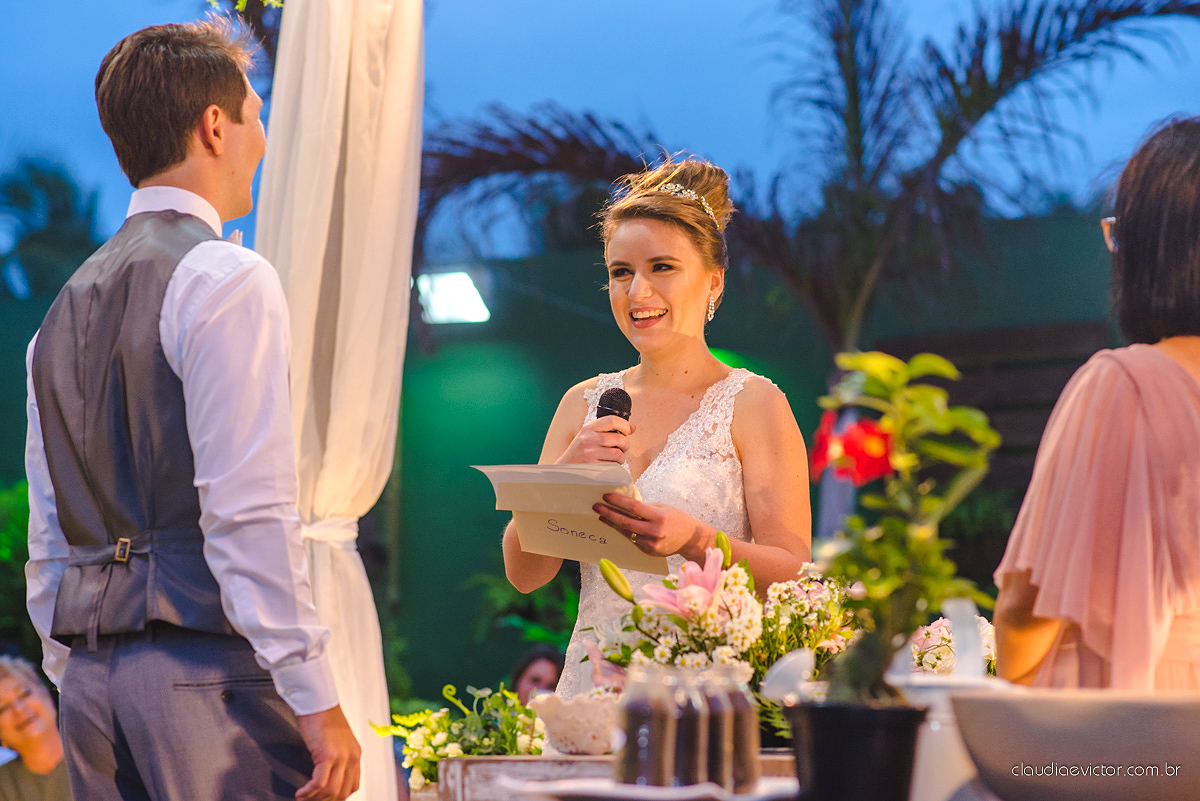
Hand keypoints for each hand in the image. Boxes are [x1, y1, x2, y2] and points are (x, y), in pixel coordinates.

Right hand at [295, 705, 361, 800]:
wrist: (318, 702)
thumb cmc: (323, 719)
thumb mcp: (338, 741)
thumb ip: (339, 757)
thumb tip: (328, 777)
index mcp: (356, 754)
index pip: (352, 786)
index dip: (337, 796)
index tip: (323, 798)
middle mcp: (352, 757)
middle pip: (342, 792)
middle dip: (325, 800)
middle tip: (311, 800)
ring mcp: (341, 757)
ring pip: (331, 790)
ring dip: (315, 798)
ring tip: (303, 798)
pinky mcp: (328, 755)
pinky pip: (319, 783)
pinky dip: (308, 791)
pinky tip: (300, 792)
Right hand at [556, 416, 633, 464]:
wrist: (563, 470)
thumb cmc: (579, 453)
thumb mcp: (588, 436)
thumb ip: (608, 430)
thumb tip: (632, 427)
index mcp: (588, 428)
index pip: (612, 420)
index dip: (625, 425)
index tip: (628, 431)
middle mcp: (589, 439)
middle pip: (620, 439)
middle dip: (625, 445)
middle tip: (620, 449)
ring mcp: (591, 454)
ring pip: (619, 454)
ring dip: (620, 458)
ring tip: (612, 459)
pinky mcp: (593, 467)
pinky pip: (614, 466)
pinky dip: (614, 468)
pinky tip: (608, 467)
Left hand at [593, 493, 710, 558]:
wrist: (690, 538)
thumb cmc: (676, 519)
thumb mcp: (662, 508)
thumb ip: (645, 508)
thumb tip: (624, 504)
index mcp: (659, 517)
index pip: (634, 508)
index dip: (619, 502)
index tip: (606, 496)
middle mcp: (655, 532)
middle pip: (626, 522)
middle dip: (609, 513)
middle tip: (596, 507)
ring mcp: (651, 544)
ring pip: (627, 532)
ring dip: (613, 524)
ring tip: (602, 516)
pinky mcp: (649, 551)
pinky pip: (633, 540)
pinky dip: (624, 532)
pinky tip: (615, 526)